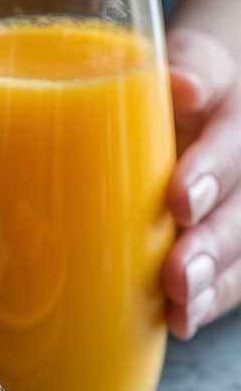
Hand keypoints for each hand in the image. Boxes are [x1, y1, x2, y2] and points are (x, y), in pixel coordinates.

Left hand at [162, 28, 240, 337]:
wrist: (187, 102)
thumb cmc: (162, 91)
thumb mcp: (158, 70)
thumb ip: (178, 73)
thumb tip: (182, 86)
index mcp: (226, 99)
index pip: (230, 127)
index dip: (210, 165)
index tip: (179, 200)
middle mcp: (240, 150)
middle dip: (213, 239)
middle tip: (179, 272)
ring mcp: (239, 198)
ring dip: (214, 276)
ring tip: (183, 301)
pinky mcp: (234, 237)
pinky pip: (236, 273)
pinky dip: (211, 298)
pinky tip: (184, 319)